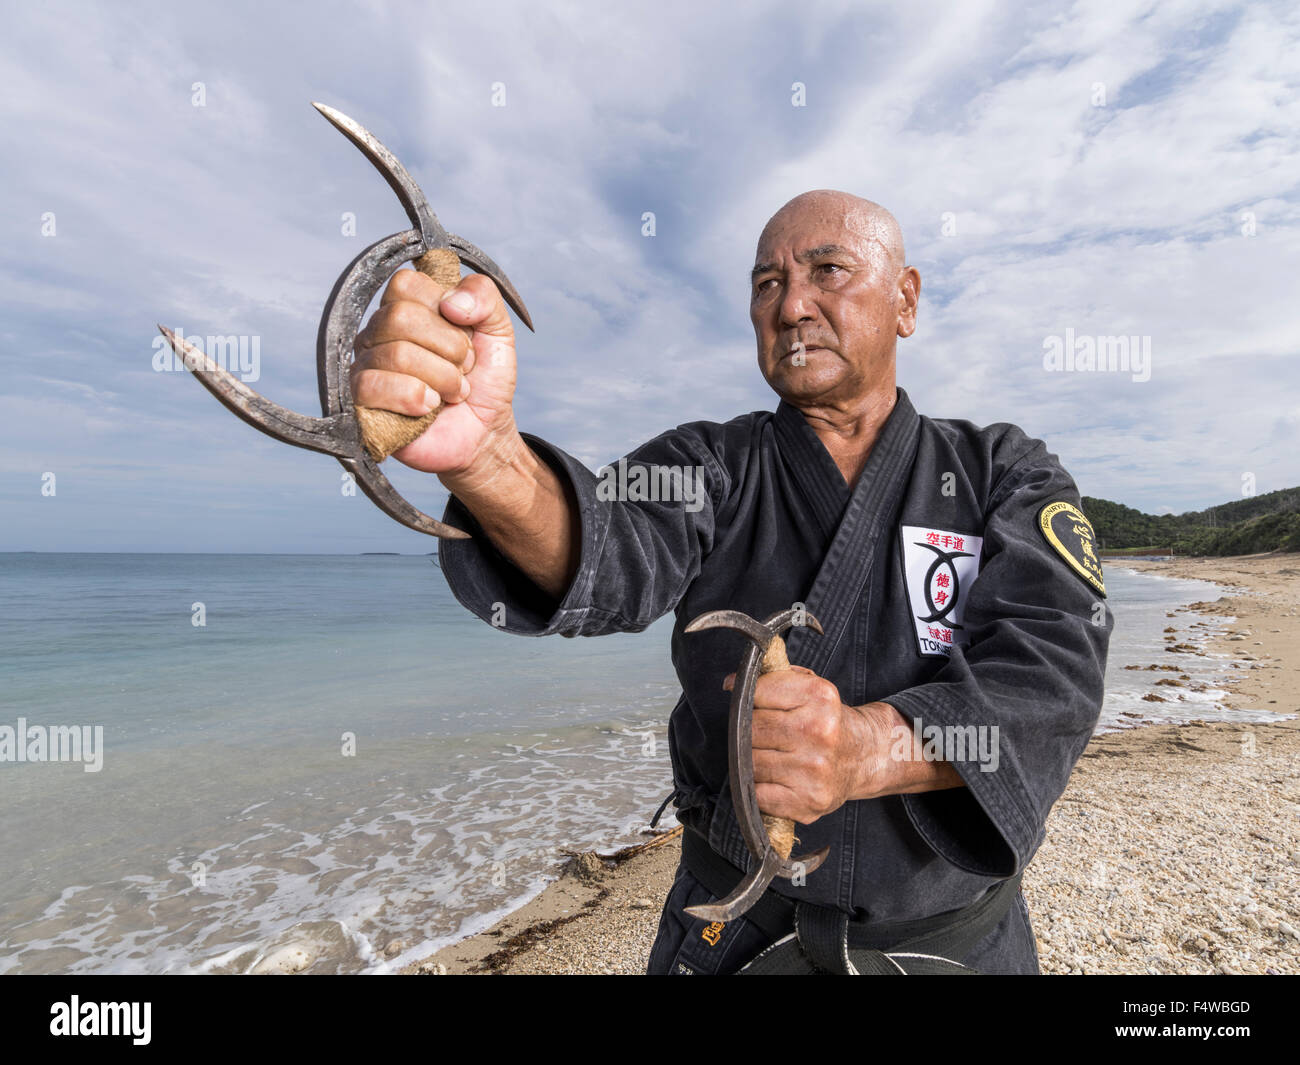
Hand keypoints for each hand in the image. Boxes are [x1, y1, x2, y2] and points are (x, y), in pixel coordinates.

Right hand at [352, 268, 518, 474]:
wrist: (485, 433)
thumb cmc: (484, 381)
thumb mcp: (498, 329)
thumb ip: (484, 296)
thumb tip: (451, 302)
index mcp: (403, 307)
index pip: (406, 284)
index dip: (445, 312)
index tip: (464, 338)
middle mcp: (376, 334)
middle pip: (400, 317)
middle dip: (449, 348)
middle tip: (463, 369)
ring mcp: (364, 368)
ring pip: (396, 354)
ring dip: (442, 378)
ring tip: (453, 393)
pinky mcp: (360, 405)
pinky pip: (371, 386)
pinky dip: (414, 398)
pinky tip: (429, 408)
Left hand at [723, 664, 876, 824]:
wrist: (865, 756)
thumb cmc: (828, 721)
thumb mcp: (810, 688)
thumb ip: (772, 679)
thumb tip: (730, 684)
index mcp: (819, 697)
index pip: (756, 694)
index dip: (748, 699)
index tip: (751, 704)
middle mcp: (819, 733)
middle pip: (750, 730)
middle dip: (749, 732)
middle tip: (765, 735)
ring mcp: (814, 770)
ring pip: (750, 764)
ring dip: (752, 761)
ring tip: (772, 756)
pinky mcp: (809, 801)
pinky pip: (758, 795)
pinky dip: (759, 788)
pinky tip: (775, 779)